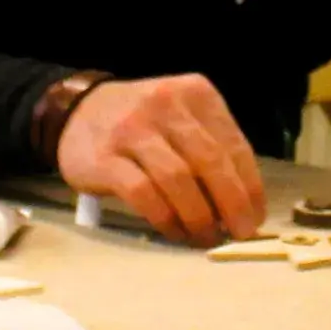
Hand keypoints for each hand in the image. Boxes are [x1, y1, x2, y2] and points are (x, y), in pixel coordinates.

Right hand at [57, 74, 265, 244]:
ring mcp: (132, 129)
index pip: (235, 145)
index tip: (255, 218)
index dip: (250, 188)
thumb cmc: (142, 124)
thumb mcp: (182, 119)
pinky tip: (173, 231)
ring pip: (178, 179)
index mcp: (196, 93)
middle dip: (231, 204)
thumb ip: (211, 149)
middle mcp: (166, 105)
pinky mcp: (103, 158)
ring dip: (198, 216)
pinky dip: (165, 218)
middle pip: (210, 162)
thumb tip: (242, 205)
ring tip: (204, 236)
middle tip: (238, 233)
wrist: (75, 112)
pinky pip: (143, 194)